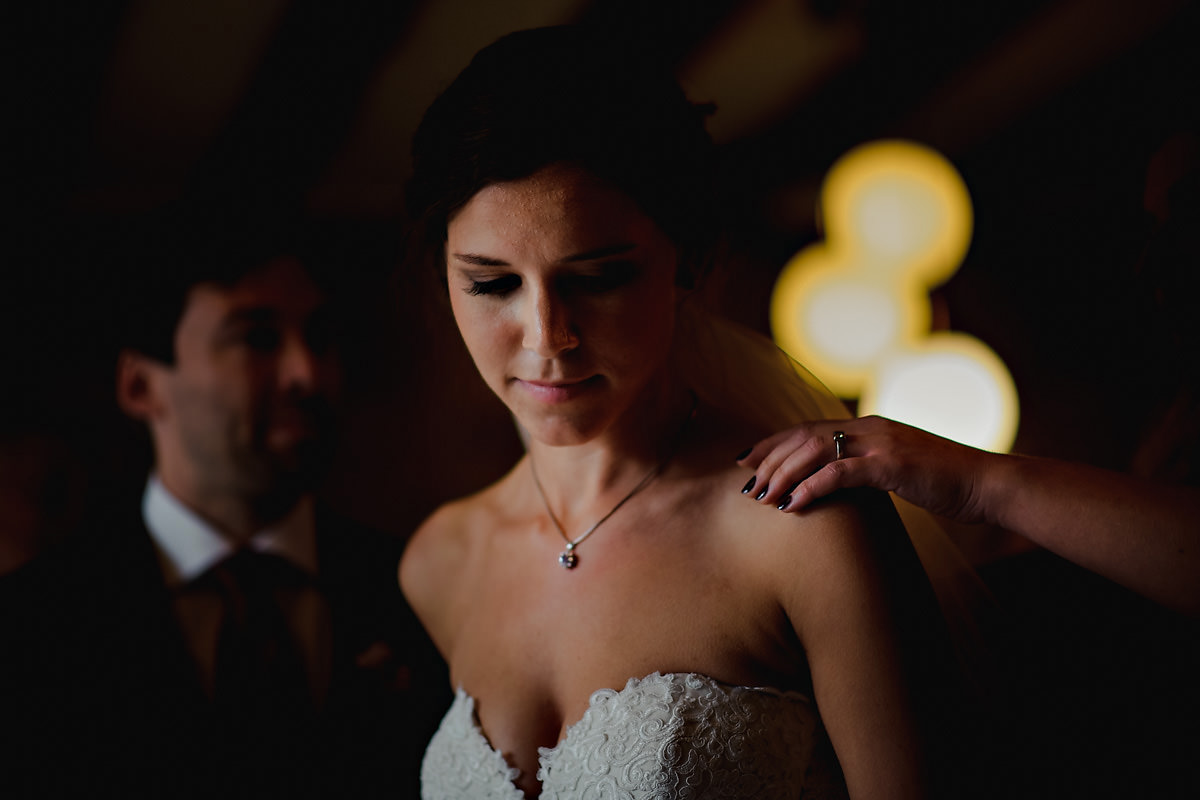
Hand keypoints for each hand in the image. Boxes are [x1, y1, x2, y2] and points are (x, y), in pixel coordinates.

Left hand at [736, 415, 997, 523]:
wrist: (987, 484)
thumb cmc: (945, 482)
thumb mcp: (899, 470)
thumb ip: (868, 468)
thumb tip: (840, 483)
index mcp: (869, 426)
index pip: (808, 428)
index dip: (773, 443)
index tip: (746, 460)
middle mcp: (870, 428)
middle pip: (803, 437)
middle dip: (769, 460)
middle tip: (746, 486)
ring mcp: (880, 443)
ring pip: (815, 451)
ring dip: (783, 475)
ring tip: (762, 498)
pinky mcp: (891, 464)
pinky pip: (840, 473)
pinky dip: (812, 487)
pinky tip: (793, 505)